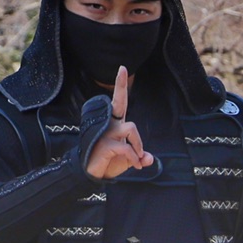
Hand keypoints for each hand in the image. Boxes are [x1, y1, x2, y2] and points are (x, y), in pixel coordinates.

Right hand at [84, 66, 151, 180]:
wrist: (93, 174)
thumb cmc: (110, 163)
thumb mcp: (130, 159)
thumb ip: (140, 156)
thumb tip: (149, 158)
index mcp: (114, 123)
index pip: (118, 101)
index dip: (120, 85)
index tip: (122, 67)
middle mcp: (108, 124)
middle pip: (120, 104)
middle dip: (123, 96)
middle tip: (126, 92)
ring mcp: (105, 132)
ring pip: (130, 128)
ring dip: (138, 145)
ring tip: (137, 159)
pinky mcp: (105, 144)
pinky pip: (127, 148)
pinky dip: (135, 158)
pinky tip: (135, 166)